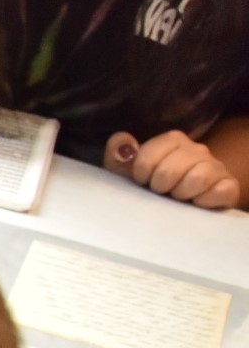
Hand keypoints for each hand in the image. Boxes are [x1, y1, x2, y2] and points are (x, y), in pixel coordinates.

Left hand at [106, 130, 243, 209]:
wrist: (185, 206)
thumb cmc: (153, 187)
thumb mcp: (129, 175)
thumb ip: (119, 158)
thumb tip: (121, 142)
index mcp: (172, 141)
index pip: (151, 153)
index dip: (141, 172)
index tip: (142, 181)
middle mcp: (197, 150)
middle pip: (170, 169)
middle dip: (160, 186)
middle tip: (161, 191)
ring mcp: (215, 167)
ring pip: (197, 178)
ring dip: (181, 193)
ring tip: (177, 198)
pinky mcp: (228, 186)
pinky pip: (220, 191)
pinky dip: (205, 201)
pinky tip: (196, 204)